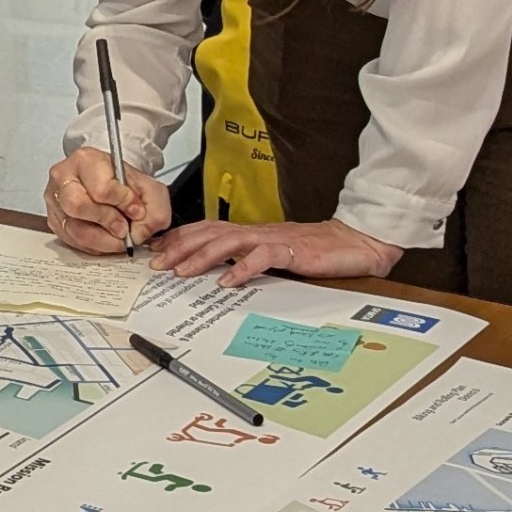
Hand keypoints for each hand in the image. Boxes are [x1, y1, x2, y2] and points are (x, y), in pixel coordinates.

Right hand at [45, 146, 172, 254]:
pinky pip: (71, 241)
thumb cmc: (124, 182)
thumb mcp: (149, 188)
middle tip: (123, 228)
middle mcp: (64, 177)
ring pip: (73, 229)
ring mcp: (55, 199)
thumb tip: (138, 232)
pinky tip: (105, 238)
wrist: (110, 182)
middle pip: (77, 206)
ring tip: (117, 236)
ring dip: (102, 240)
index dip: (123, 204)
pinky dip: (93, 246)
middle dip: (106, 222)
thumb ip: (154, 209)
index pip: (101, 188)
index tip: (136, 210)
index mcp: (86, 160)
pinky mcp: (54, 220)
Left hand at [155, 214, 404, 286]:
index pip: (207, 229)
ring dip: (202, 257)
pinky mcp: (293, 251)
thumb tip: (218, 271)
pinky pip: (263, 257)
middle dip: (179, 247)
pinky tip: (228, 282)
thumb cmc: (316, 250)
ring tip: (182, 272)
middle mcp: (257, 232)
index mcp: (251, 232)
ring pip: (229, 243)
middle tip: (156, 263)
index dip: (180, 238)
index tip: (156, 249)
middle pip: (210, 233)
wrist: (355, 243)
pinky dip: (243, 269)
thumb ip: (248, 257)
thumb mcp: (274, 253)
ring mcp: (274, 239)